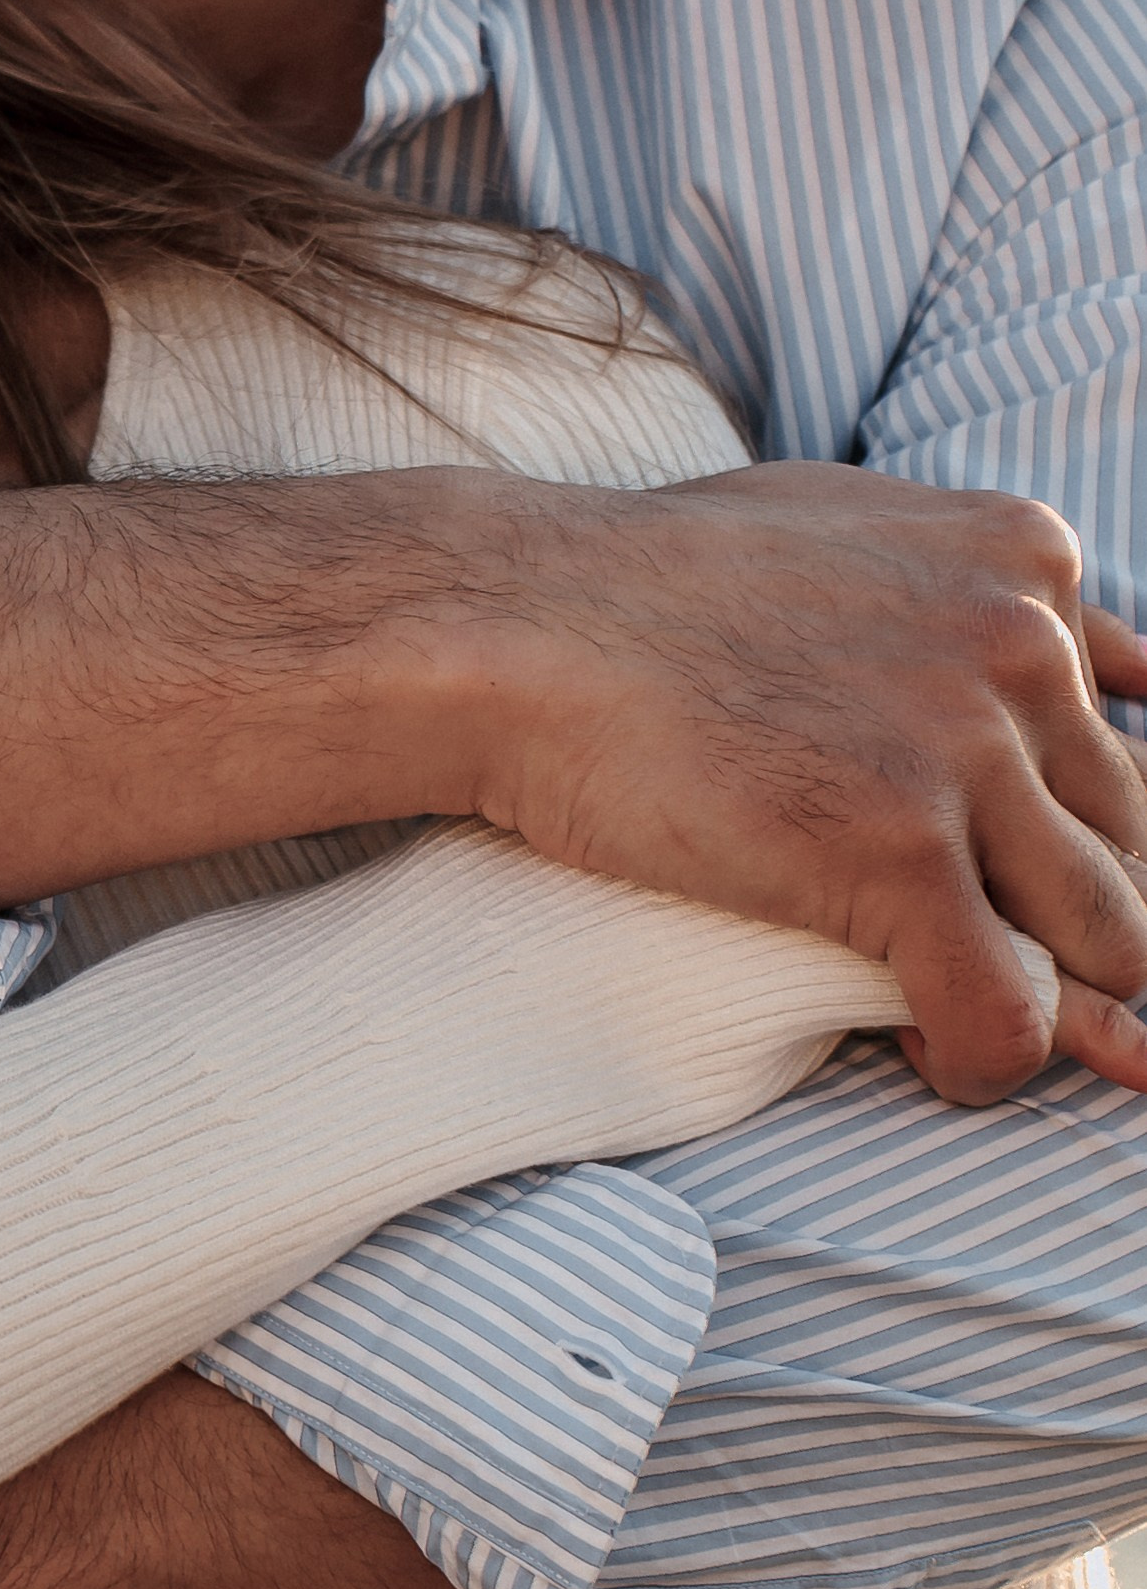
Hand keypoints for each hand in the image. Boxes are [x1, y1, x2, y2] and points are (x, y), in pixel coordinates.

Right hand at [446, 467, 1146, 1104]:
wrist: (505, 625)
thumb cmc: (647, 586)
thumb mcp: (848, 527)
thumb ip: (982, 587)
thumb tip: (1132, 668)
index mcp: (1026, 562)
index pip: (1133, 743)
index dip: (1071, 833)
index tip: (1005, 875)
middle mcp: (1022, 642)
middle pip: (1132, 847)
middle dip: (1069, 926)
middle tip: (973, 954)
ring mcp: (964, 744)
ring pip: (1114, 943)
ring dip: (1047, 1003)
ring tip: (949, 1006)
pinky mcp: (898, 848)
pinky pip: (1012, 1017)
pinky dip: (979, 1062)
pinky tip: (920, 1052)